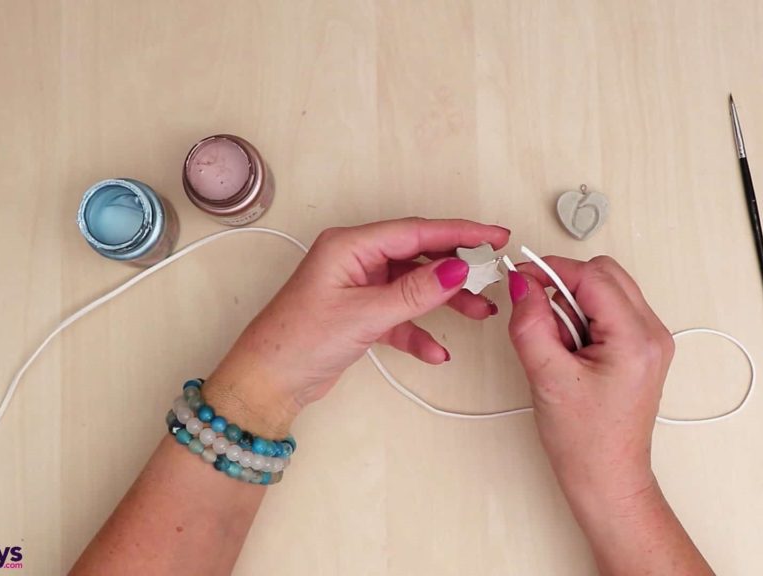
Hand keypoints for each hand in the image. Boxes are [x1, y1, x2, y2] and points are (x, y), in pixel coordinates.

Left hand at [205, 218, 509, 437]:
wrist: (267, 383)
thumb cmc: (297, 340)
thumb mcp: (364, 314)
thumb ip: (415, 292)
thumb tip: (458, 268)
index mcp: (350, 245)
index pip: (417, 231)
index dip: (460, 232)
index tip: (495, 236)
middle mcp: (356, 259)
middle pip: (420, 254)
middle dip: (459, 266)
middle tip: (495, 274)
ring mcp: (359, 286)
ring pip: (415, 285)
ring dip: (447, 300)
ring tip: (481, 312)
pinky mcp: (361, 314)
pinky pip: (401, 315)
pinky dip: (420, 331)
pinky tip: (437, 351)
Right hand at [506, 255, 674, 510]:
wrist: (608, 479)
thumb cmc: (585, 442)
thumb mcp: (547, 377)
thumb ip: (531, 323)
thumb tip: (522, 284)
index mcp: (636, 339)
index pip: (592, 276)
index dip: (551, 271)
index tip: (520, 279)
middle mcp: (653, 333)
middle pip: (605, 274)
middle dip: (565, 285)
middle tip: (539, 317)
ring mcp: (651, 340)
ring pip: (608, 289)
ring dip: (574, 302)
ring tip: (558, 344)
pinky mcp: (642, 348)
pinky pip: (611, 310)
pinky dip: (584, 317)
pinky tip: (571, 349)